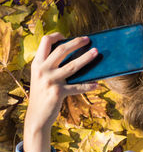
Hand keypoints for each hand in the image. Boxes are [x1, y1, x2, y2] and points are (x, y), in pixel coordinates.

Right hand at [23, 32, 98, 151]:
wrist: (37, 115)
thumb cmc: (42, 94)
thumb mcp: (41, 77)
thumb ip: (50, 66)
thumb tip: (73, 55)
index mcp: (37, 64)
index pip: (45, 42)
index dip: (56, 36)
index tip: (66, 36)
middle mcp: (42, 70)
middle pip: (62, 50)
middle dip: (76, 43)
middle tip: (88, 40)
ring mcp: (50, 81)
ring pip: (72, 66)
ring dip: (86, 58)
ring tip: (96, 53)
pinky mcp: (58, 92)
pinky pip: (77, 87)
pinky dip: (88, 86)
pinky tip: (96, 84)